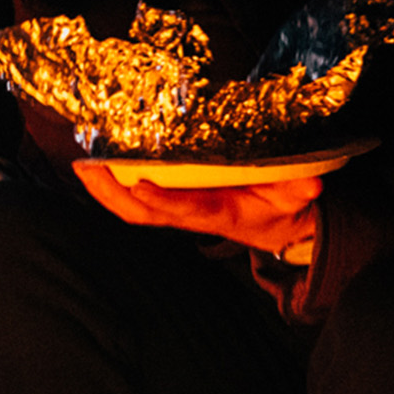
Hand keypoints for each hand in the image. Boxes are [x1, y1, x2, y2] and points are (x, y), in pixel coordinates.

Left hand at [77, 163, 322, 256]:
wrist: (278, 228)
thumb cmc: (281, 210)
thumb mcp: (296, 201)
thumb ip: (300, 191)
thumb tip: (312, 184)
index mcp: (216, 212)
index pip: (184, 209)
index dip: (162, 199)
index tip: (139, 183)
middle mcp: (189, 214)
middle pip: (142, 213)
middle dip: (111, 194)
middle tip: (86, 168)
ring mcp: (177, 212)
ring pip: (132, 209)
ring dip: (104, 190)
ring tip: (81, 166)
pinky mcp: (172, 205)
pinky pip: (135, 201)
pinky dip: (113, 188)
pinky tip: (94, 169)